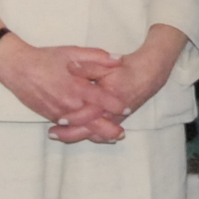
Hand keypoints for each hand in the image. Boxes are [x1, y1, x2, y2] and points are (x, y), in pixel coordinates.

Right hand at [0, 30, 114, 129]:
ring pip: (79, 127)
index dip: (115, 105)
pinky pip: (67, 127)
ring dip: (95, 133)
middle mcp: (67, 102)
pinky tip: (87, 133)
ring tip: (109, 137)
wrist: (17, 67)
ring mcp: (57, 111)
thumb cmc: (45, 58)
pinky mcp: (49, 115)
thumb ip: (96, 57)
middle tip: (121, 134)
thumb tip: (118, 59)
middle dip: (107, 128)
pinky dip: (79, 132)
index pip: (100, 99)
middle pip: (92, 120)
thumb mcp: (72, 52)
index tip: (127, 109)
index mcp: (75, 86)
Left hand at [55, 32, 185, 141]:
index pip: (88, 113)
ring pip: (94, 133)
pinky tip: (74, 133)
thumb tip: (71, 67)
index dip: (73, 117)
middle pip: (89, 129)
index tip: (59, 119)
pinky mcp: (115, 120)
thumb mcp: (106, 64)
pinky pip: (100, 133)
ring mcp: (114, 119)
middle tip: (51, 134)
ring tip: (57, 135)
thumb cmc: (126, 69)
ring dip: (76, 135)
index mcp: (107, 98)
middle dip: (69, 133)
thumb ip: (88, 66)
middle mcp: (111, 113)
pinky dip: (87, 134)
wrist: (147, 75)